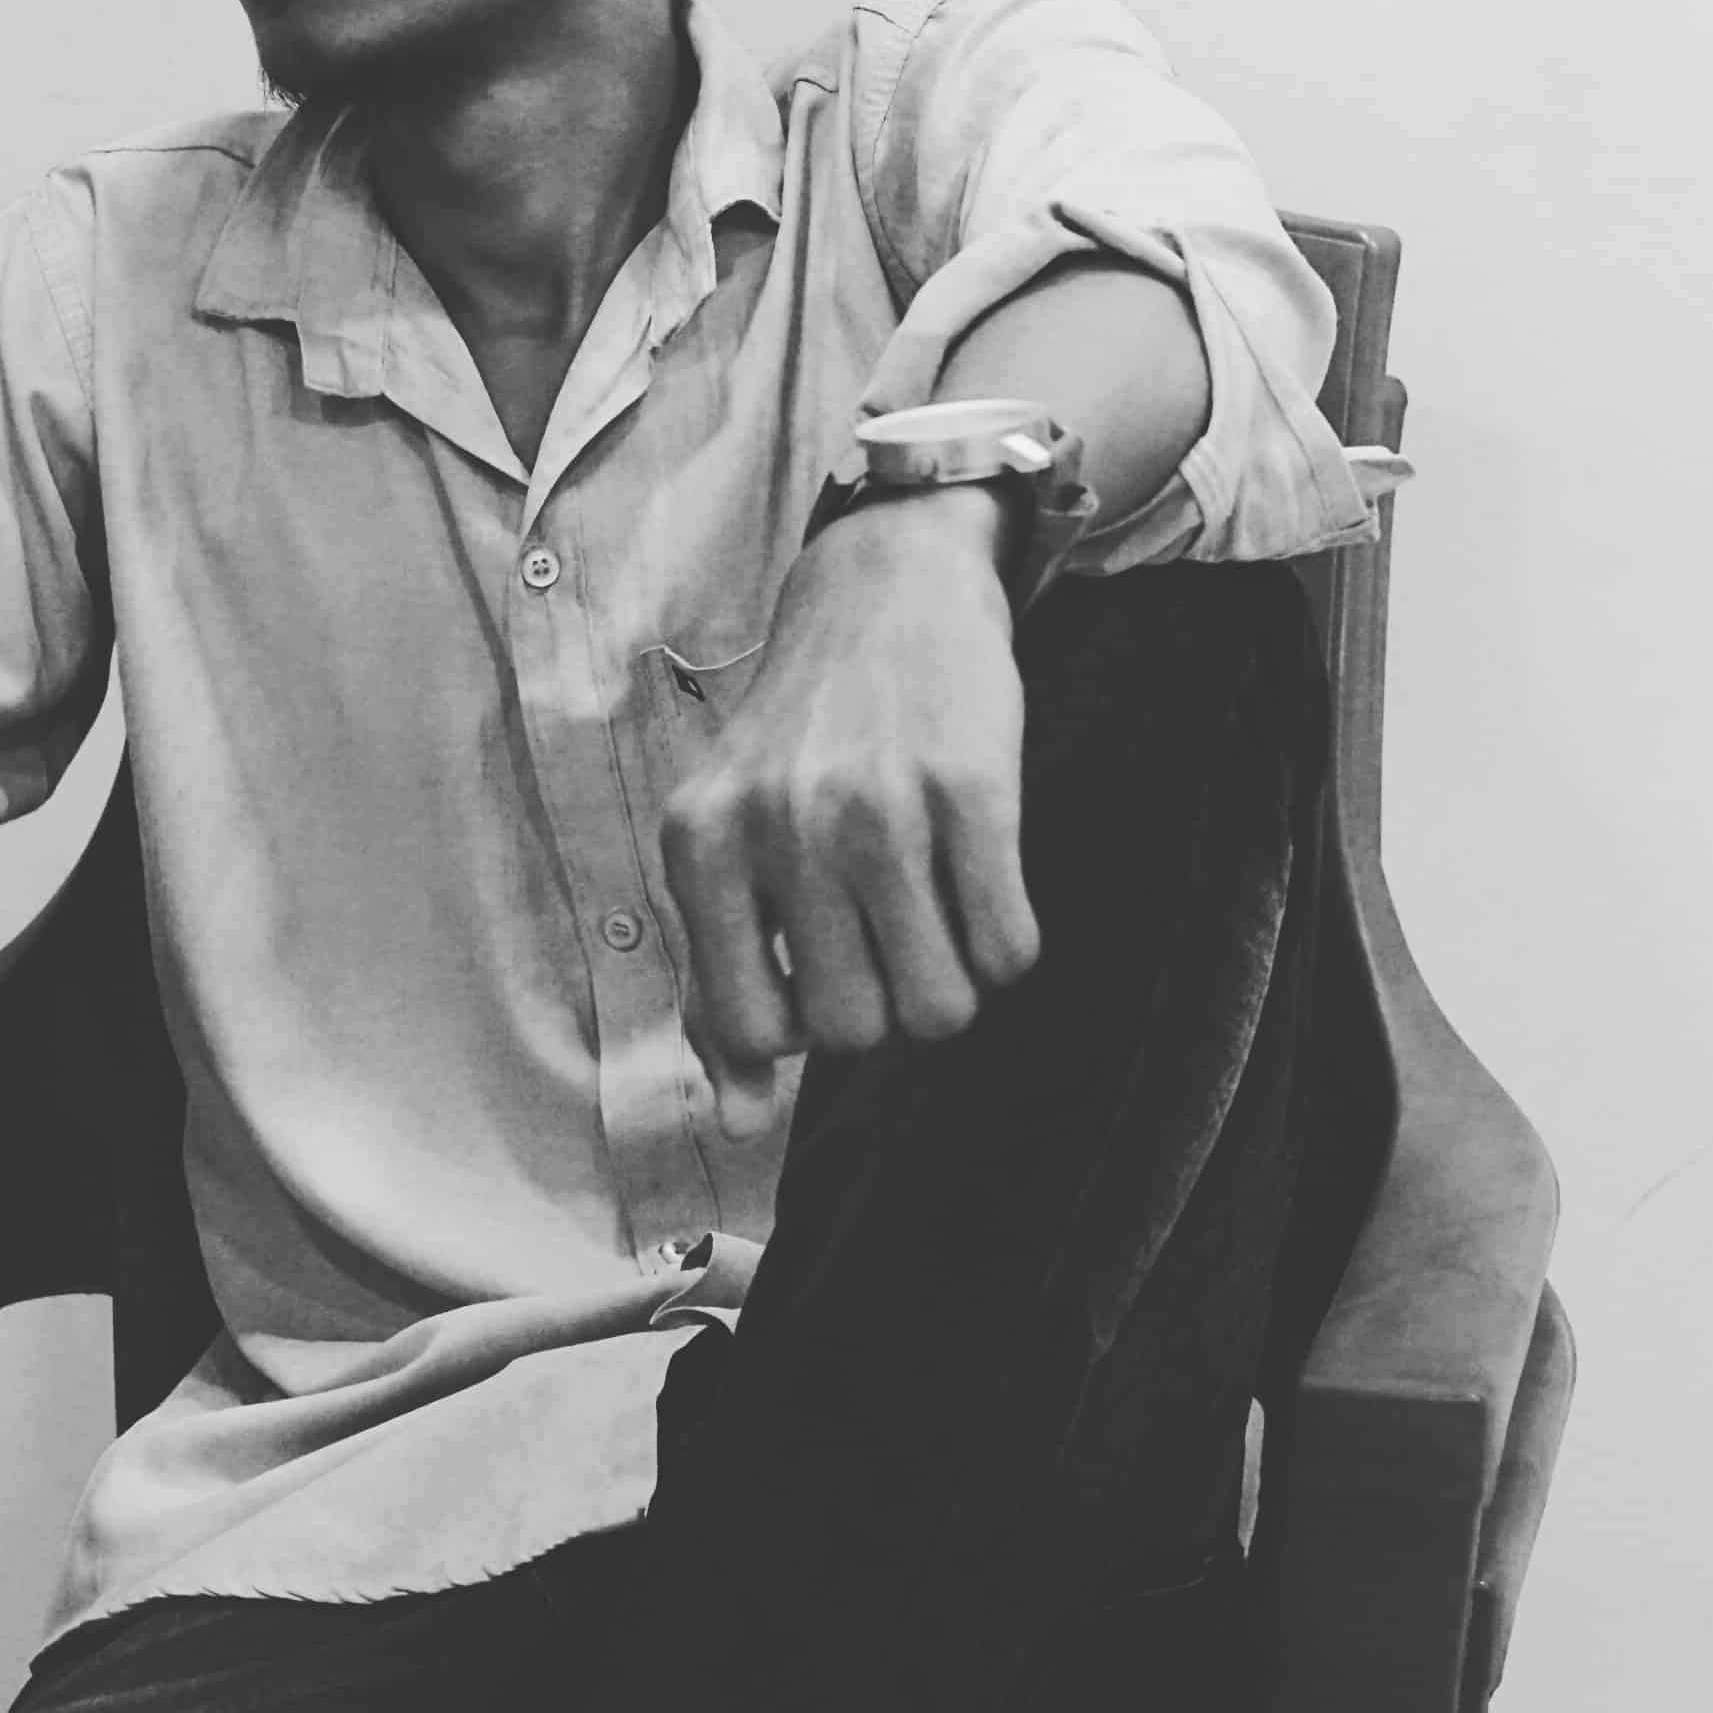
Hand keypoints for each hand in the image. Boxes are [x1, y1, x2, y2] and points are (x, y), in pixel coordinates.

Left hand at [659, 488, 1040, 1126]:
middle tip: (892, 938)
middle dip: (884, 1007)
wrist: (883, 590)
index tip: (826, 967)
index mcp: (702, 846)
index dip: (803, 1026)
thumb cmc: (802, 743)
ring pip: (938, 1008)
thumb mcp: (726, 842)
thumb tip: (741, 1122)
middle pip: (853, 1030)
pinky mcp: (973, 788)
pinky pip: (1009, 949)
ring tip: (938, 920)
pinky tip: (984, 886)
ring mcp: (879, 808)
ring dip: (953, 986)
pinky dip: (1007, 945)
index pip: (755, 1029)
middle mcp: (782, 826)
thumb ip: (720, 981)